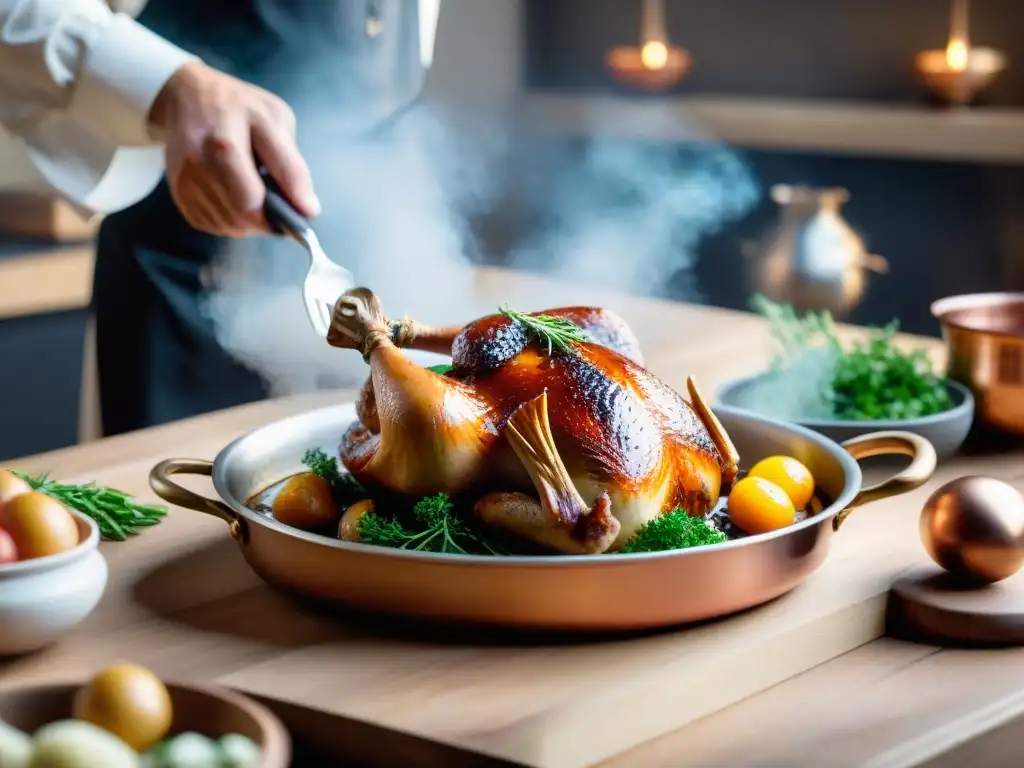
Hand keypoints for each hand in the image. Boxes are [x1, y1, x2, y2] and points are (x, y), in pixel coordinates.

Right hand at [148, 61, 320, 235]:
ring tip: (258, 195)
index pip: (255, 200)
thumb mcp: (275, 119)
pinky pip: (211, 224)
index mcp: (224, 144)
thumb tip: (307, 208)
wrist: (187, 95)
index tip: (305, 214)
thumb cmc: (238, 105)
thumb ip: (291, 166)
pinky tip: (237, 197)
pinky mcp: (177, 192)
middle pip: (241, 216)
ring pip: (228, 225)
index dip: (285, 213)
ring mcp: (183, 180)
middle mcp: (198, 165)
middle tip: (281, 205)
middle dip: (269, 219)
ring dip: (251, 221)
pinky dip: (231, 220)